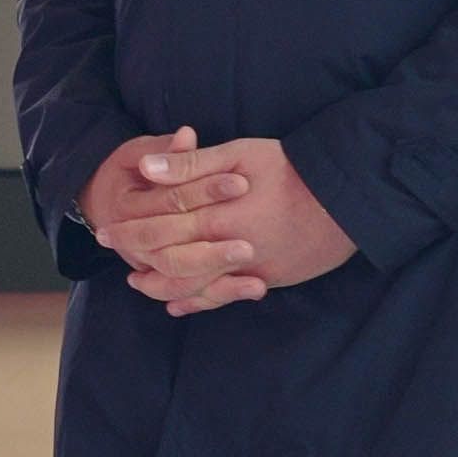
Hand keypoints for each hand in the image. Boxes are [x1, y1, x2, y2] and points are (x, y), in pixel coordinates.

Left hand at [91, 129, 358, 314]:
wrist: (351, 195)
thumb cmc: (293, 167)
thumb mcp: (240, 153)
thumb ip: (190, 165)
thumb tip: (145, 168)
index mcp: (215, 214)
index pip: (158, 227)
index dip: (128, 230)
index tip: (105, 230)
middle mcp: (228, 248)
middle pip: (168, 261)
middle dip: (136, 257)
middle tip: (113, 253)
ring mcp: (249, 269)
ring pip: (192, 287)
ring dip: (161, 286)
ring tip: (139, 282)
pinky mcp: (268, 279)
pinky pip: (223, 297)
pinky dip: (197, 301)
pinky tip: (179, 303)